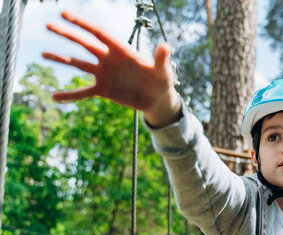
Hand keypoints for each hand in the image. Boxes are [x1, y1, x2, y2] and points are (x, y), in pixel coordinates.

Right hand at [42, 11, 180, 126]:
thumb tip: (166, 47)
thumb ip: (161, 58)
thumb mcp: (163, 70)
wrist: (157, 98)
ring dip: (61, 59)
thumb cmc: (162, 81)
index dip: (83, 24)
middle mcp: (109, 59)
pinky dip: (70, 95)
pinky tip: (54, 97)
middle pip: (85, 44)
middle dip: (67, 35)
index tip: (65, 14)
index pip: (99, 33)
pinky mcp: (104, 90)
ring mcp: (105, 74)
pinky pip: (83, 92)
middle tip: (48, 25)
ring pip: (79, 65)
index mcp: (122, 51)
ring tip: (43, 54)